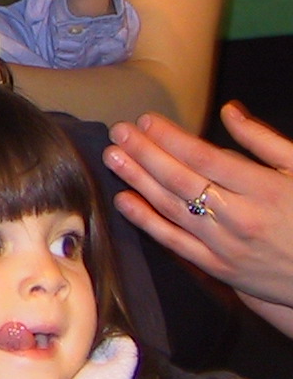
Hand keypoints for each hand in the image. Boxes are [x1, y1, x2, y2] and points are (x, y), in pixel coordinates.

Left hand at [107, 103, 292, 323]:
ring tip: (114, 157)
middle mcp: (241, 217)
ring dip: (138, 180)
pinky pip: (174, 242)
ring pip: (172, 208)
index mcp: (264, 189)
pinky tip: (124, 200)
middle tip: (119, 132)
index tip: (146, 120)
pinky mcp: (218, 268)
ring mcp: (226, 245)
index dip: (171, 138)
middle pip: (181, 180)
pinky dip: (146, 221)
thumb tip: (229, 111)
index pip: (205, 158)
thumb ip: (264, 141)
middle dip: (145, 153)